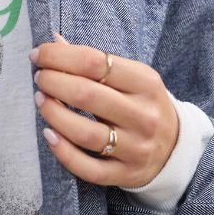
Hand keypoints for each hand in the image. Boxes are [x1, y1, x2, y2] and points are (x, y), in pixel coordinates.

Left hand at [30, 36, 178, 188]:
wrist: (174, 148)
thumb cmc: (141, 105)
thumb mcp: (130, 78)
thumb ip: (94, 61)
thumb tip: (54, 41)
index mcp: (146, 83)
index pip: (95, 62)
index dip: (59, 56)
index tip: (39, 55)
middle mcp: (143, 115)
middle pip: (87, 95)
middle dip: (53, 82)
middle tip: (40, 78)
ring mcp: (135, 148)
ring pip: (84, 133)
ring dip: (53, 113)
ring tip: (40, 100)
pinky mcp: (125, 174)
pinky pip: (88, 167)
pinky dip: (63, 152)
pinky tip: (49, 135)